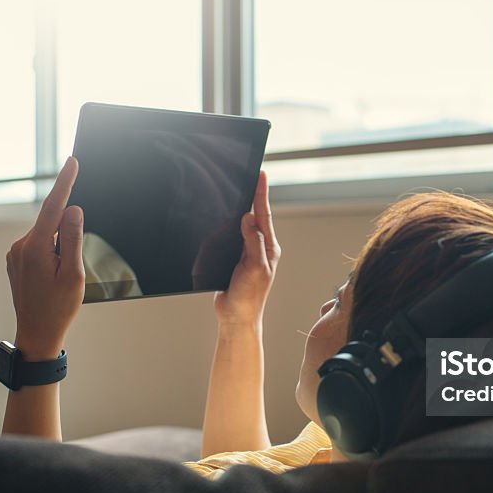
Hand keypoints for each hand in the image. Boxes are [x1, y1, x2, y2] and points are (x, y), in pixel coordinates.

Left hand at [6, 157, 85, 360]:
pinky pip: (40, 247)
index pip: (53, 206)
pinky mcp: (16, 261)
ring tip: (61, 281)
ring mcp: (15, 254)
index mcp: (36, 247)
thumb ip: (73, 238)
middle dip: (68, 235)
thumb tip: (73, 210)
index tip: (72, 162)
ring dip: (60, 249)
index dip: (65, 183)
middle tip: (71, 269)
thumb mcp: (74, 273)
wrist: (37, 333)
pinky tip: (53, 279)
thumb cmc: (58, 307)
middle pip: (52, 223)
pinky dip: (52, 254)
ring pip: (46, 236)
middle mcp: (21, 246)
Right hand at [214, 171, 280, 325]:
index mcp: (268, 248)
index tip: (260, 174)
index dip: (260, 193)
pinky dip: (226, 228)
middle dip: (251, 196)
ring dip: (239, 210)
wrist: (236, 318)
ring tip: (239, 190)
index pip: (263, 215)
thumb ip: (252, 242)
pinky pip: (228, 239)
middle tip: (251, 175)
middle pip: (254, 216)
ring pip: (240, 226)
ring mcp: (246, 254)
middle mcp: (259, 248)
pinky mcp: (233, 260)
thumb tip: (248, 217)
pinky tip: (224, 219)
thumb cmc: (249, 298)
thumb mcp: (254, 268)